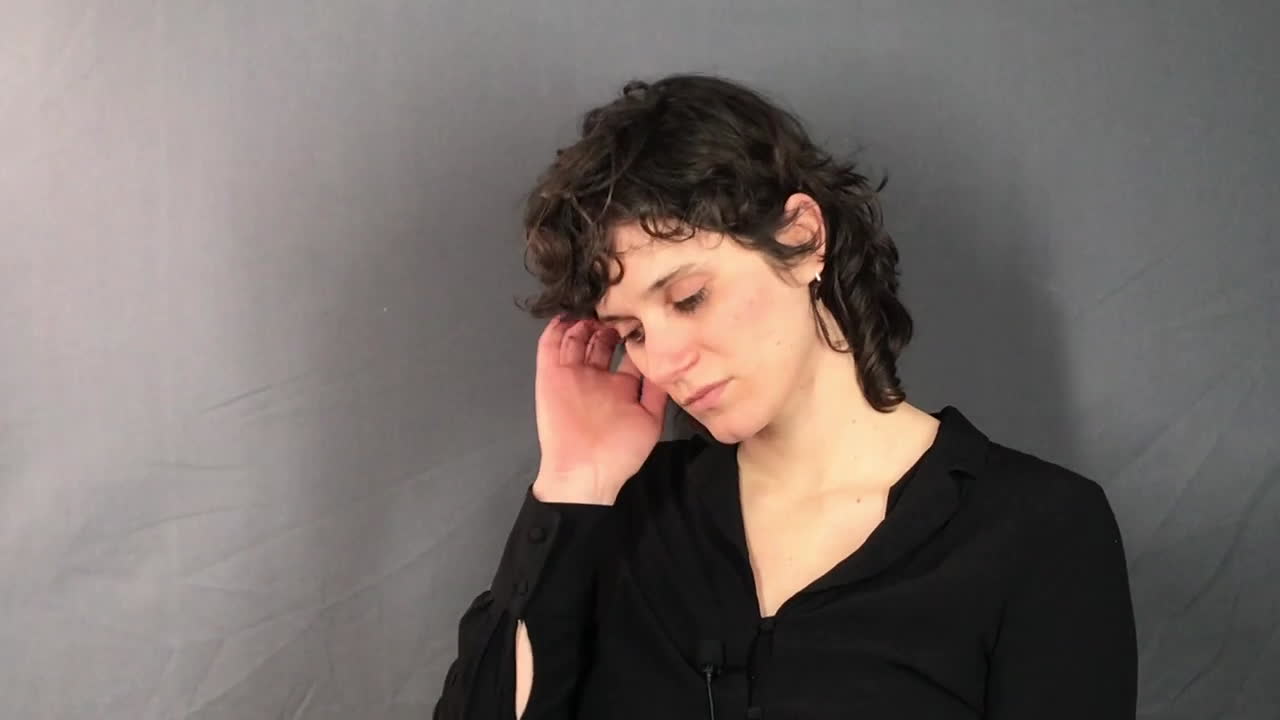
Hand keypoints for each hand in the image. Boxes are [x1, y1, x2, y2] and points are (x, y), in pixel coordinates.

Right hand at [532, 315, 668, 504]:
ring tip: (595, 304)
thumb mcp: (650, 420)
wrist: (584, 472)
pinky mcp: (550, 375)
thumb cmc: (620, 452)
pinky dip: (556, 328)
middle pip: (601, 340)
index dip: (634, 335)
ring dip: (585, 320)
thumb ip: (657, 391)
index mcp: (620, 386)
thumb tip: (668, 363)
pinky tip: (567, 314)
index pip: (627, 353)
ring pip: (576, 338)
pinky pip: (549, 346)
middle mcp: (596, 376)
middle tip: (619, 305)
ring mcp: (572, 374)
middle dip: (610, 322)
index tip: (644, 316)